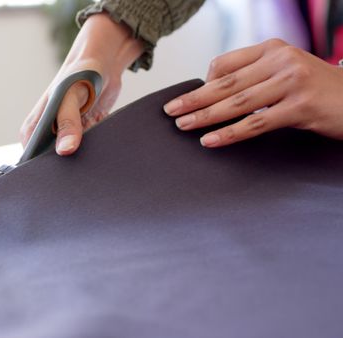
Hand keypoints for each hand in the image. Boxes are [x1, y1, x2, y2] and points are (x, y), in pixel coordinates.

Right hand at [20, 13, 142, 155]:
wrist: (103, 66)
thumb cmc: (78, 75)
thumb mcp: (70, 97)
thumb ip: (68, 123)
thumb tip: (65, 150)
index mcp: (34, 128)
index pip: (32, 159)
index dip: (44, 167)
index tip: (60, 170)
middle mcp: (47, 136)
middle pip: (52, 163)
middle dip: (65, 166)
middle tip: (79, 162)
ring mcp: (65, 138)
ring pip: (71, 160)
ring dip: (81, 159)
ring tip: (90, 146)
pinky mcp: (83, 138)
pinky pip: (87, 153)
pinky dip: (94, 152)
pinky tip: (100, 145)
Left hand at [164, 38, 342, 146]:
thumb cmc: (316, 89)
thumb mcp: (285, 72)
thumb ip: (254, 76)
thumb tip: (211, 92)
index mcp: (272, 49)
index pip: (225, 63)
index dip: (203, 82)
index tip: (187, 99)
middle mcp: (280, 61)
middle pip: (225, 83)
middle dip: (194, 99)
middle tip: (171, 111)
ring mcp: (291, 82)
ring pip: (237, 103)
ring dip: (205, 116)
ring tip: (184, 125)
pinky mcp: (300, 107)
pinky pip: (255, 123)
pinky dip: (229, 133)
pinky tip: (210, 140)